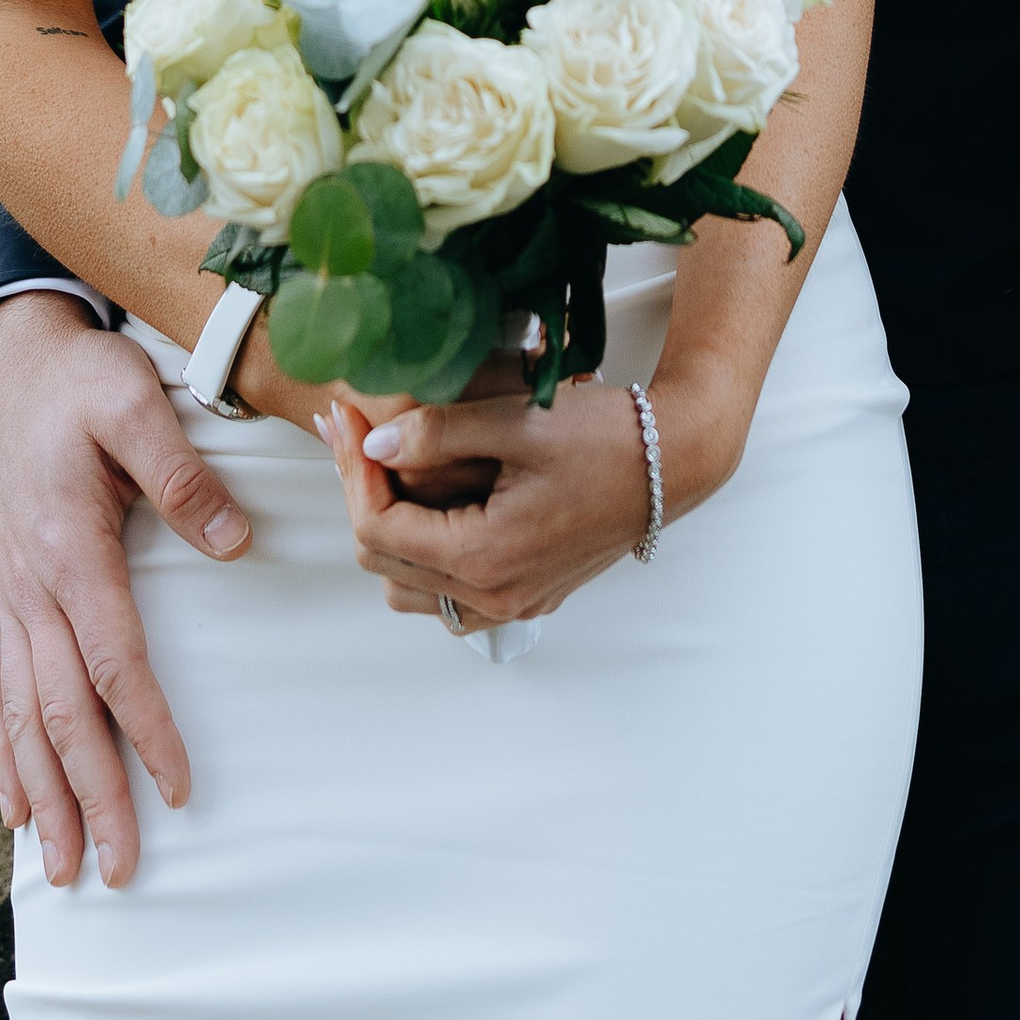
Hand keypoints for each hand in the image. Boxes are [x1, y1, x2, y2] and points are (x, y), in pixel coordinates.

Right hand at [0, 292, 251, 888]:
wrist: (16, 365)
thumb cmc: (83, 383)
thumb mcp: (136, 404)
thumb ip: (183, 474)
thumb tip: (235, 543)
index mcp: (68, 549)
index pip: (111, 661)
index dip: (144, 729)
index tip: (178, 787)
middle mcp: (29, 588)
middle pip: (60, 713)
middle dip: (90, 796)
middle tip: (120, 870)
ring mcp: (9, 597)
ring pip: (20, 717)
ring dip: (43, 797)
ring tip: (63, 869)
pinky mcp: (5, 596)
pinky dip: (5, 755)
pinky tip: (16, 805)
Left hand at [318, 363, 750, 628]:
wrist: (674, 460)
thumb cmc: (604, 435)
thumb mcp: (517, 421)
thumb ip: (438, 433)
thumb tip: (372, 445)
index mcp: (484, 556)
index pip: (377, 527)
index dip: (349, 469)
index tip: (344, 418)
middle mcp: (494, 595)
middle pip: (384, 560)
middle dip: (362, 493)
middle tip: (358, 435)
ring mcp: (513, 602)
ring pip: (410, 588)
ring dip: (389, 531)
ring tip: (390, 469)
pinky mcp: (529, 593)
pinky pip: (450, 596)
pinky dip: (426, 556)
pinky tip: (436, 504)